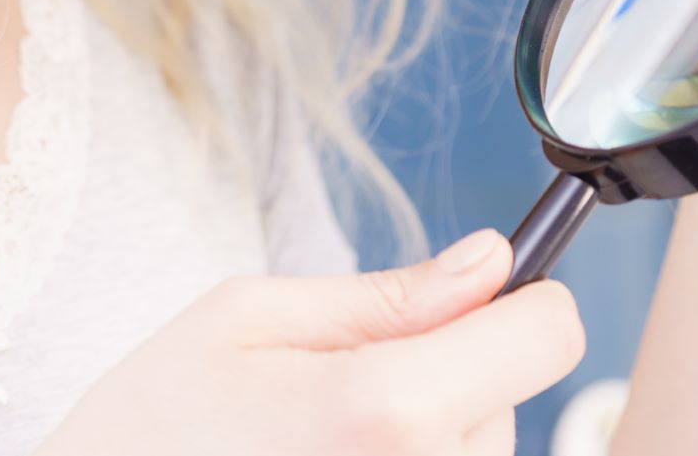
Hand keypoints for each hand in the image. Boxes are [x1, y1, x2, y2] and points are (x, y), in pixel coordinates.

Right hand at [33, 229, 582, 455]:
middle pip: (511, 395)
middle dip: (450, 371)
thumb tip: (491, 260)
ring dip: (429, 430)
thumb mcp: (244, 317)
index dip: (520, 301)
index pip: (551, 337)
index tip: (474, 298)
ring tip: (319, 442)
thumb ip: (384, 294)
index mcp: (386, 411)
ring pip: (481, 448)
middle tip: (338, 390)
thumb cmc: (146, 431)